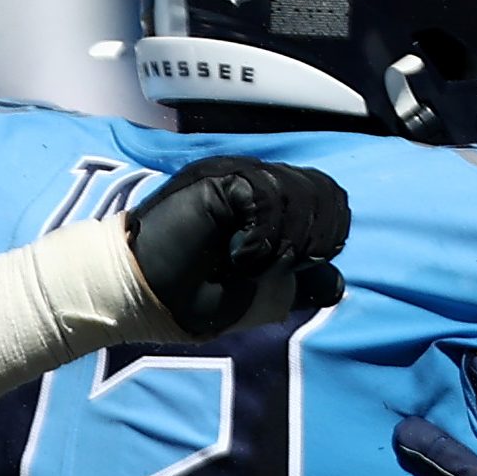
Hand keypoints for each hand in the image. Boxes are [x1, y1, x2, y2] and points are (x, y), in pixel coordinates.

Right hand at [129, 157, 351, 339]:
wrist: (140, 296)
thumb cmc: (186, 298)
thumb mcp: (257, 300)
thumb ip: (296, 288)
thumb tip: (336, 286)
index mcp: (265, 205)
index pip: (328, 198)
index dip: (329, 234)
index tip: (298, 268)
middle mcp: (254, 182)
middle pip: (325, 192)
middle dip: (315, 239)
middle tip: (275, 268)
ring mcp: (235, 176)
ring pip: (301, 192)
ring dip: (284, 241)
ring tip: (249, 266)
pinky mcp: (218, 179)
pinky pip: (267, 195)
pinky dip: (263, 234)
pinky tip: (240, 256)